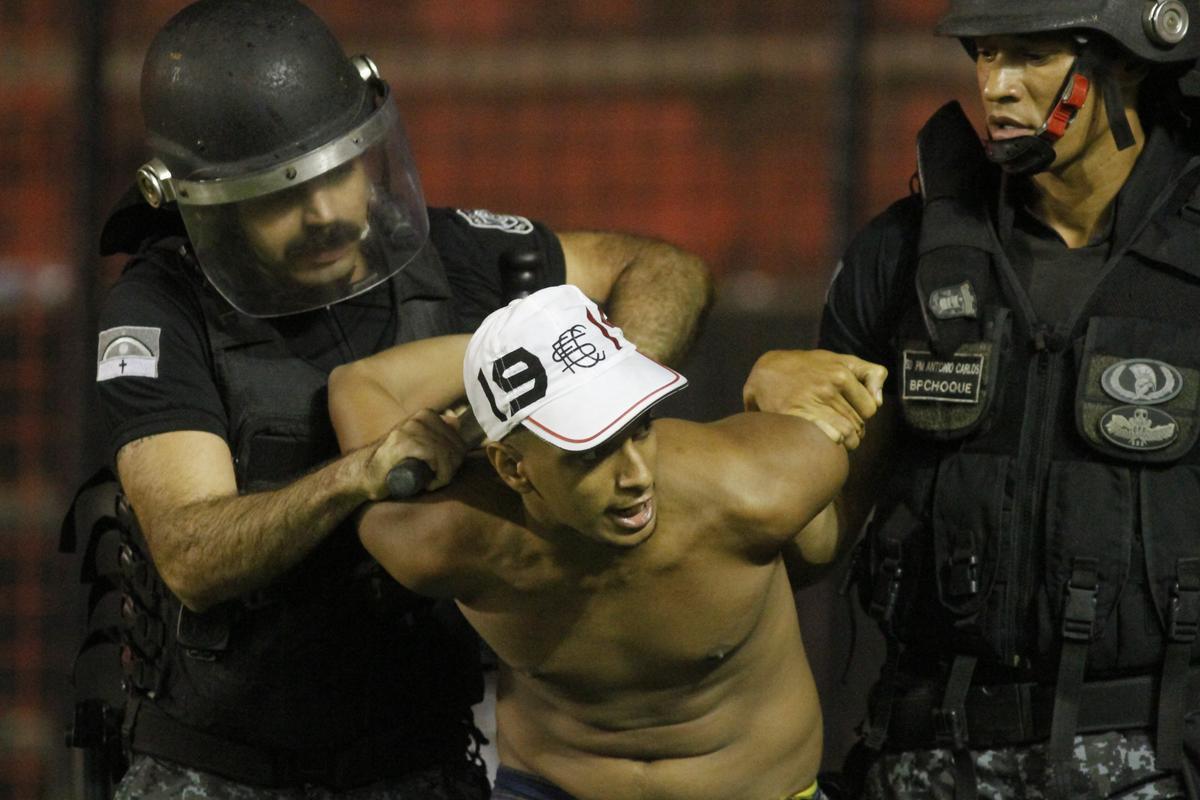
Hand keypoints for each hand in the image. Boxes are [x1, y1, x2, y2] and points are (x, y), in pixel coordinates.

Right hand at [360, 409, 466, 499]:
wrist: (364, 473)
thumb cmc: (393, 463)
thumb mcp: (418, 443)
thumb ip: (436, 432)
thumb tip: (456, 422)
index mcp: (427, 415)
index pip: (459, 441)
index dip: (454, 462)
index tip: (440, 474)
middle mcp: (421, 418)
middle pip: (456, 449)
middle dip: (450, 470)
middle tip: (434, 481)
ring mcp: (412, 428)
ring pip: (448, 455)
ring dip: (444, 475)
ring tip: (430, 483)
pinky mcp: (405, 442)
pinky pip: (437, 458)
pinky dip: (438, 476)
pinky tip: (428, 484)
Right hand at [742, 349, 886, 449]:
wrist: (767, 370)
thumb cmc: (808, 367)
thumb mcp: (840, 359)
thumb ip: (869, 373)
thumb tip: (879, 401)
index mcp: (841, 373)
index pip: (870, 409)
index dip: (862, 414)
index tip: (851, 412)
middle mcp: (828, 387)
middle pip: (858, 425)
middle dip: (855, 431)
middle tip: (843, 427)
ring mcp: (811, 402)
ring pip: (846, 435)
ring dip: (845, 441)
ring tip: (837, 437)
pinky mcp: (796, 416)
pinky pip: (828, 438)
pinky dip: (832, 443)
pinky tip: (824, 439)